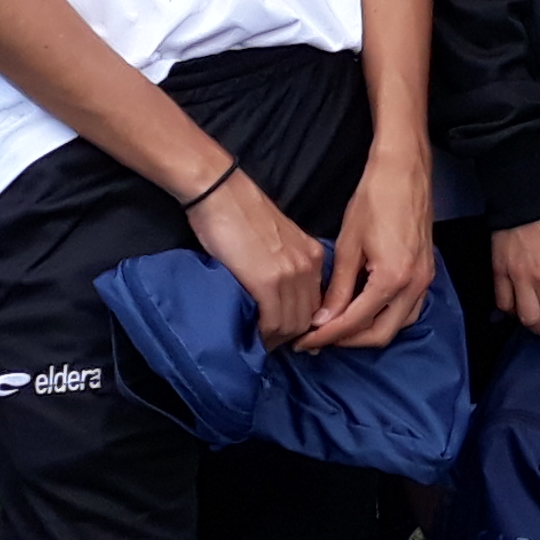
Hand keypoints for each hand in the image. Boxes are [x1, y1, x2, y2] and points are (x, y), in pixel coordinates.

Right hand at [188, 160, 331, 351]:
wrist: (221, 194)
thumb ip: (285, 265)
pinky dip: (264, 334)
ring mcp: (290, 274)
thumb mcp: (277, 241)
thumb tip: (277, 296)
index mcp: (312, 256)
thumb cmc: (240, 215)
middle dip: (292, 336)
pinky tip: (252, 336)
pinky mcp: (267, 281)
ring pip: (293, 323)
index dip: (304, 323)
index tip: (287, 335)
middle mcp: (308, 266)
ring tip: (260, 344)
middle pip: (308, 317)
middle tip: (271, 345)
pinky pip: (273, 320)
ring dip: (276, 339)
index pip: (318, 303)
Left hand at [306, 140, 435, 351]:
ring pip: (398, 325)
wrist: (405, 171)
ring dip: (368, 332)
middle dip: (347, 341)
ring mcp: (425, 280)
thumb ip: (338, 288)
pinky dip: (385, 318)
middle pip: (380, 334)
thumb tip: (322, 319)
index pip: (355, 322)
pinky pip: (408, 309)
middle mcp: (414, 286)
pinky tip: (363, 311)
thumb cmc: (374, 199)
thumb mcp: (349, 245)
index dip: (326, 336)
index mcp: (392, 279)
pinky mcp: (427, 272)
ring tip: (337, 328)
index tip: (303, 341)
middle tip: (316, 339)